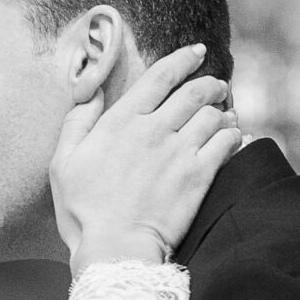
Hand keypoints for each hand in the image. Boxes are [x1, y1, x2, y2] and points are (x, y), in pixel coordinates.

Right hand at [50, 43, 242, 268]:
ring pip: (213, 115)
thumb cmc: (83, 211)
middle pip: (194, 92)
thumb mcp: (63, 162)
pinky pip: (227, 144)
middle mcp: (155, 129)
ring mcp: (180, 151)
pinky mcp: (199, 176)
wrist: (115, 248)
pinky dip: (235, 136)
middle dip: (210, 83)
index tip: (196, 52)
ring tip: (227, 114)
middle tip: (217, 84)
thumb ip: (78, 122)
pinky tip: (236, 137)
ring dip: (223, 110)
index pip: (160, 76)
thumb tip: (92, 91)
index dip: (183, 59)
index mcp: (122, 121)